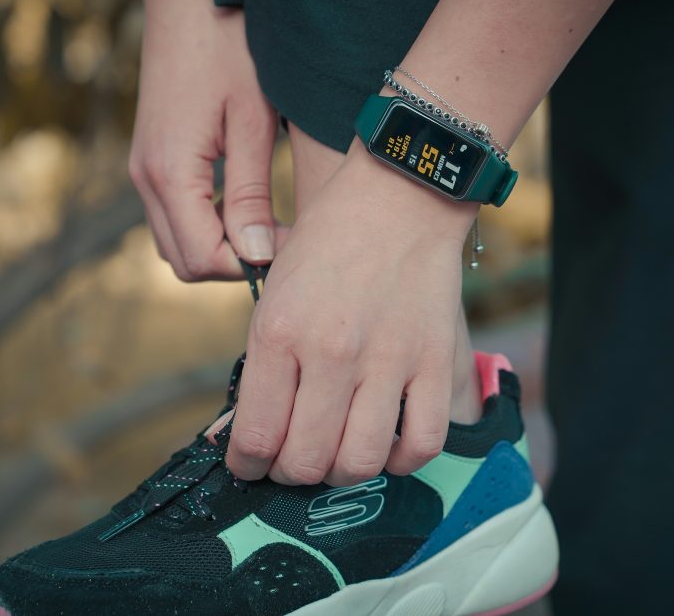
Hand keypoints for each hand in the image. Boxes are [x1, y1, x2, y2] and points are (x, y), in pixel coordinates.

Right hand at [128, 0, 284, 280]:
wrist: (188, 0)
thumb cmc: (227, 49)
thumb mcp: (252, 122)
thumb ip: (250, 195)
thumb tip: (257, 256)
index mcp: (169, 172)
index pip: (204, 258)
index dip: (250, 265)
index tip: (291, 245)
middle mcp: (145, 179)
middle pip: (185, 262)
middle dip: (234, 262)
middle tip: (280, 237)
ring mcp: (142, 172)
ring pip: (175, 244)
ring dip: (218, 246)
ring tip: (264, 221)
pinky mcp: (148, 162)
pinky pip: (171, 218)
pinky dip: (204, 226)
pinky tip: (239, 204)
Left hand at [226, 140, 478, 485]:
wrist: (397, 199)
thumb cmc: (325, 247)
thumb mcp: (272, 297)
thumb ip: (258, 369)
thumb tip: (238, 437)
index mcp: (279, 332)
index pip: (256, 437)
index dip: (247, 466)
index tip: (251, 465)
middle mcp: (331, 351)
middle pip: (306, 461)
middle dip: (290, 474)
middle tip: (292, 460)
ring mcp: (388, 358)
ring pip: (361, 462)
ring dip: (343, 472)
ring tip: (337, 454)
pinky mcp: (434, 360)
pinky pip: (422, 443)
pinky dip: (402, 459)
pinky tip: (388, 443)